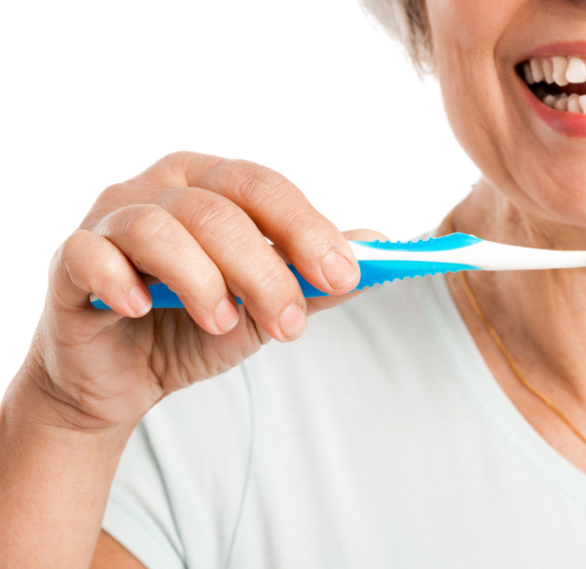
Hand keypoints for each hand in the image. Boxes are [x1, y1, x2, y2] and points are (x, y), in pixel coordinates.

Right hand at [25, 151, 381, 430]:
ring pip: (161, 227)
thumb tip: (377, 250)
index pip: (265, 188)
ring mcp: (111, 218)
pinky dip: (121, 281)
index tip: (345, 274)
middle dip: (266, 269)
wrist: (122, 378)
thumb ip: (314, 280)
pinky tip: (141, 309)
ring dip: (203, 281)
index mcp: (212, 184)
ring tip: (223, 324)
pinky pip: (91, 255)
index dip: (307, 229)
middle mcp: (161, 187)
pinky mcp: (70, 259)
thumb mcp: (265, 308)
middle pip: (220, 209)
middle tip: (290, 323)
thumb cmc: (193, 327)